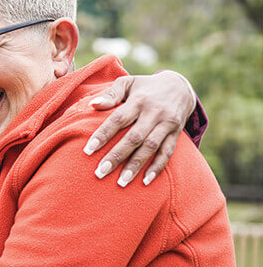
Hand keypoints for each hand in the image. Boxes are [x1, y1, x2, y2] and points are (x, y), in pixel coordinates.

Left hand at [84, 71, 195, 186]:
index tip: (88, 150)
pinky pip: (167, 152)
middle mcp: (154, 112)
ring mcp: (167, 123)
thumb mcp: (127, 83)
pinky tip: (145, 181)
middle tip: (100, 173)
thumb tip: (92, 105)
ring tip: (121, 182)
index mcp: (138, 100)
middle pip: (134, 137)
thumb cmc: (144, 87)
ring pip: (151, 147)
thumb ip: (111, 94)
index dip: (103, 134)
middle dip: (117, 156)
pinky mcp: (176, 133)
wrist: (179, 86)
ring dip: (136, 166)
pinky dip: (157, 167)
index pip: (118, 119)